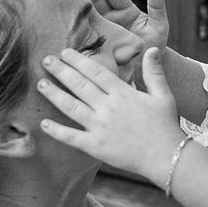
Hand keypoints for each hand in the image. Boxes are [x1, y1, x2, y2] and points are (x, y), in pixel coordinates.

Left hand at [38, 47, 183, 184]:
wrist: (167, 157)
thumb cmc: (166, 126)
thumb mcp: (164, 95)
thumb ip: (154, 72)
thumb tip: (150, 50)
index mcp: (123, 94)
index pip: (96, 72)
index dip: (78, 61)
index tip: (65, 52)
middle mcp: (108, 107)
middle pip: (79, 85)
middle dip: (61, 71)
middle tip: (45, 61)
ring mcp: (100, 127)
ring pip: (71, 107)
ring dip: (54, 94)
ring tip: (40, 84)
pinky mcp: (96, 146)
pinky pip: (72, 137)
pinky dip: (57, 130)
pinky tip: (43, 124)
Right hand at [73, 0, 169, 57]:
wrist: (148, 71)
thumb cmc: (155, 46)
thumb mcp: (159, 26)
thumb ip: (157, 9)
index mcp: (126, 10)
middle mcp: (111, 17)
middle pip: (97, 0)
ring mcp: (102, 30)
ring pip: (89, 15)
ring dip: (78, 6)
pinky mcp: (96, 45)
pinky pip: (86, 35)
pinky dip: (76, 29)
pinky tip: (64, 22)